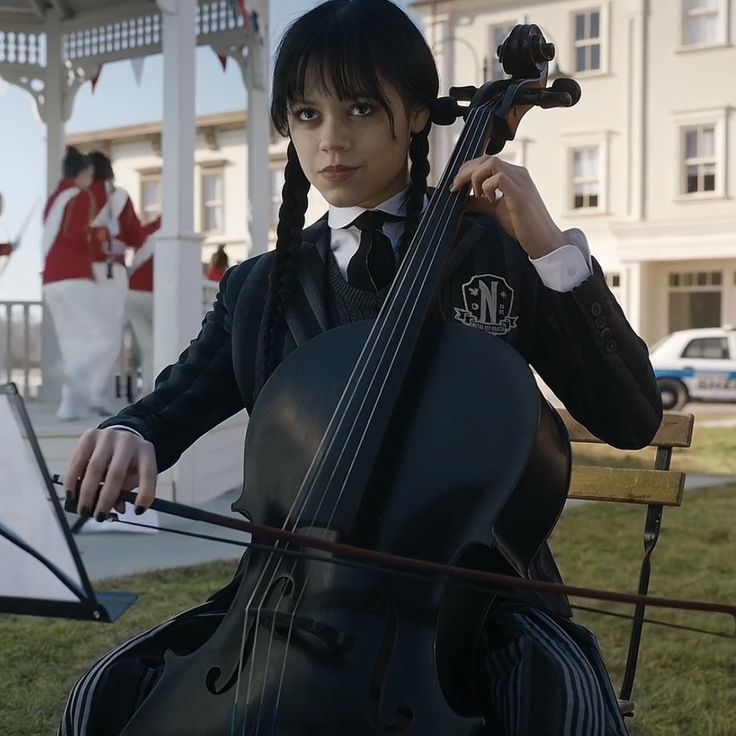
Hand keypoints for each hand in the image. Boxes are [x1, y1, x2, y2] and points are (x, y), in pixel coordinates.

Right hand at [65, 428, 156, 520]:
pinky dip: (73, 480)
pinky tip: (71, 494)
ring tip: (83, 510)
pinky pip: (78, 460)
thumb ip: (127, 492)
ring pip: (95, 467)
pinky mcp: (90, 435)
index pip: (148, 473)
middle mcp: (129, 441)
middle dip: (106, 498)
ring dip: (86, 492)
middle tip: (99, 516)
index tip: (138, 511)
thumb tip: (118, 510)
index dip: (145, 493)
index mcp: (146, 451)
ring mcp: (108, 436)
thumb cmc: (127, 462)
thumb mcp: (133, 475)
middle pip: (116, 473)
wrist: (117, 437)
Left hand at [450, 155, 565, 258]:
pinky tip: (490, 201)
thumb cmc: (523, 226)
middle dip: (466, 171)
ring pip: (491, 163)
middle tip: (456, 187)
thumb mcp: (496, 210)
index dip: (468, 170)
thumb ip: (481, 202)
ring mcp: (520, 182)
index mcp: (514, 175)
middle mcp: (518, 174)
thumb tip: (463, 200)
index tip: (456, 185)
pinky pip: (498, 178)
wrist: (543, 240)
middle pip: (486, 158)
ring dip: (475, 177)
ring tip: (476, 195)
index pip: (486, 161)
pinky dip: (487, 188)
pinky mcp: (520, 194)